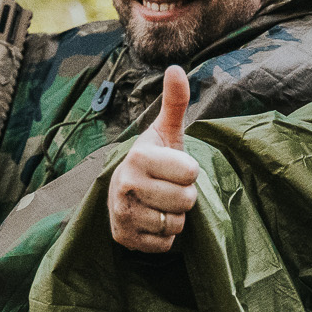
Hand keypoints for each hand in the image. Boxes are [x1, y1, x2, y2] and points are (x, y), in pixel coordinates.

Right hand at [109, 65, 197, 253]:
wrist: (125, 192)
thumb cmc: (154, 160)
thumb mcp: (166, 132)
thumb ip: (175, 102)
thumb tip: (176, 67)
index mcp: (138, 156)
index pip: (190, 172)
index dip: (189, 172)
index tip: (175, 168)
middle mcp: (124, 184)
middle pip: (185, 201)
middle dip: (184, 197)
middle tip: (169, 188)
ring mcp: (121, 213)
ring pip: (175, 224)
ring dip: (175, 217)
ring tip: (161, 204)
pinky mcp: (123, 238)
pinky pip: (164, 244)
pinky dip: (164, 237)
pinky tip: (153, 221)